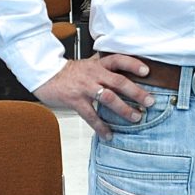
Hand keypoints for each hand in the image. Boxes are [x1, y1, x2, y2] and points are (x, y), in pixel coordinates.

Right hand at [34, 54, 156, 139]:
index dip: (134, 64)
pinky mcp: (75, 100)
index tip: (147, 72)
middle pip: (119, 81)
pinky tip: (109, 134)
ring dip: (124, 109)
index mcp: (99, 64)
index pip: (120, 60)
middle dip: (136, 92)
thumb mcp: (90, 64)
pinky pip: (91, 115)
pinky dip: (101, 126)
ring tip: (135, 117)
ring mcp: (85, 88)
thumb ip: (106, 68)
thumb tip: (129, 73)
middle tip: (150, 102)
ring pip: (108, 98)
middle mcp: (94, 74)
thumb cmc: (71, 72)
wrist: (45, 74)